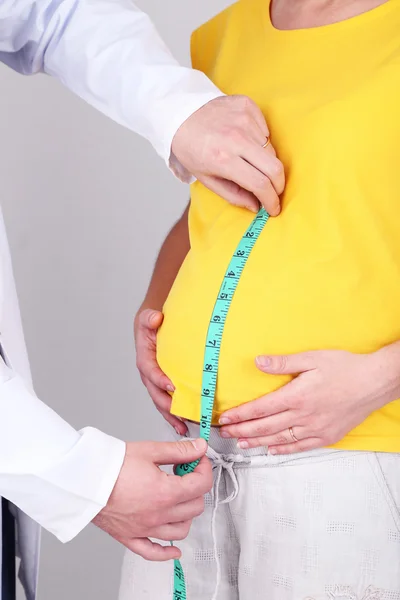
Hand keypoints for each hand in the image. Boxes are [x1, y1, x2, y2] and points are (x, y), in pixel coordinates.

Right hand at [93, 438, 211, 559]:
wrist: (82, 478)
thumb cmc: (110, 464)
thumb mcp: (149, 450)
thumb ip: (179, 451)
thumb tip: (199, 447)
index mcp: (166, 493)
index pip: (201, 484)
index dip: (204, 468)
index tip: (198, 459)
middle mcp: (158, 515)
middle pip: (195, 507)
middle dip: (196, 488)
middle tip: (185, 473)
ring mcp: (145, 529)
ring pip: (181, 530)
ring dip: (186, 514)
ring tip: (178, 498)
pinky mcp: (130, 537)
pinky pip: (153, 552)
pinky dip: (167, 553)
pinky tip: (174, 550)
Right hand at [134, 308, 186, 435]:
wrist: (151, 329)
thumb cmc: (150, 325)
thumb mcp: (147, 318)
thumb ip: (149, 318)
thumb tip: (156, 318)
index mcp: (145, 359)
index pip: (150, 371)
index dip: (159, 379)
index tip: (172, 386)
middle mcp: (149, 375)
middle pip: (156, 394)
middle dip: (167, 406)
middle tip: (180, 414)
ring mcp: (156, 384)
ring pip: (162, 403)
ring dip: (172, 416)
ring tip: (184, 427)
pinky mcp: (164, 387)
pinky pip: (169, 403)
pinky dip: (176, 415)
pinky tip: (186, 425)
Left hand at [171, 95, 284, 214]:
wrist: (180, 114)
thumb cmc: (191, 150)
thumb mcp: (207, 179)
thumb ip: (233, 195)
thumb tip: (256, 206)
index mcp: (223, 159)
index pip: (259, 184)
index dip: (271, 200)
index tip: (274, 208)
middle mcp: (236, 138)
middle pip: (274, 167)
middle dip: (279, 185)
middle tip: (274, 192)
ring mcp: (244, 119)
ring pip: (271, 149)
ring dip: (265, 162)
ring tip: (249, 161)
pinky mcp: (248, 105)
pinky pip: (266, 130)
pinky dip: (260, 141)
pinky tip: (245, 141)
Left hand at [219, 348, 399, 453]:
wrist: (374, 382)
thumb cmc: (344, 367)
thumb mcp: (312, 358)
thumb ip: (283, 363)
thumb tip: (258, 362)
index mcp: (296, 396)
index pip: (260, 409)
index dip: (240, 415)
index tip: (224, 418)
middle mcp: (303, 416)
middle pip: (265, 427)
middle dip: (242, 430)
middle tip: (225, 433)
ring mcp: (315, 429)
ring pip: (280, 439)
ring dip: (258, 442)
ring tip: (241, 443)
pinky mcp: (327, 436)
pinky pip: (300, 447)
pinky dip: (283, 450)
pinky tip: (271, 450)